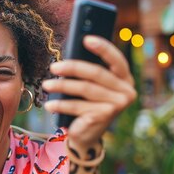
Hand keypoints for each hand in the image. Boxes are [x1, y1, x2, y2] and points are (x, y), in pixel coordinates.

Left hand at [42, 35, 136, 149]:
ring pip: (85, 89)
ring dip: (62, 86)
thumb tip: (71, 54)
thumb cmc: (87, 104)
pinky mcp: (105, 116)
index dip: (102, 48)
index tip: (86, 39)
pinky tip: (49, 105)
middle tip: (53, 67)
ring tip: (46, 85)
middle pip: (97, 73)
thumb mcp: (90, 86)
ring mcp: (118, 104)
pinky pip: (78, 105)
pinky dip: (61, 105)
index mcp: (125, 78)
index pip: (116, 59)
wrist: (86, 135)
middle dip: (72, 68)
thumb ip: (88, 71)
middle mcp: (127, 91)